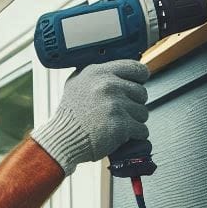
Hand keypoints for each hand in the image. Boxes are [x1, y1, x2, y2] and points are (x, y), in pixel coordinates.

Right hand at [30, 60, 149, 175]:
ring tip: (116, 123)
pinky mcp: (120, 124)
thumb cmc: (70, 115)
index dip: (140, 78)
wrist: (63, 139)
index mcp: (98, 72)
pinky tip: (121, 135)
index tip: (137, 85)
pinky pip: (142, 129)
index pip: (136, 68)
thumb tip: (120, 72)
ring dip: (134, 121)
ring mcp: (115, 105)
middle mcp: (108, 85)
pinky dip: (135, 135)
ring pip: (143, 112)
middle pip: (142, 92)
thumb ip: (97, 74)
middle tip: (119, 112)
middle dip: (134, 104)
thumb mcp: (77, 84)